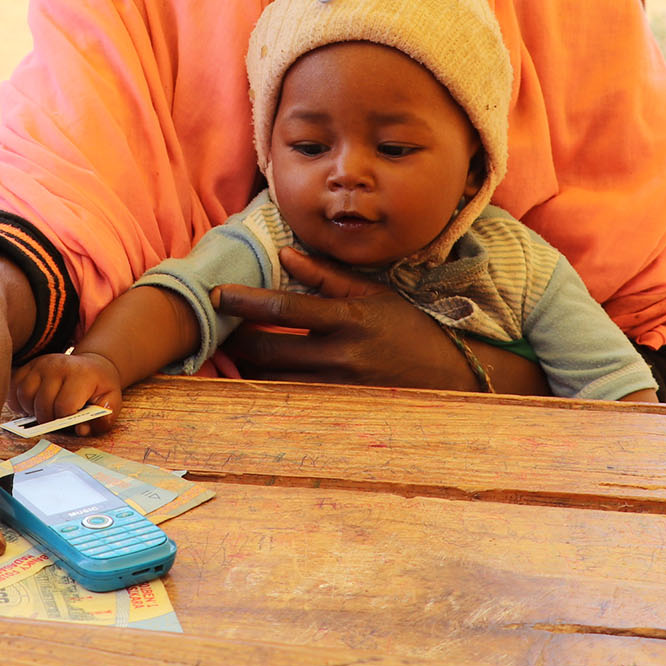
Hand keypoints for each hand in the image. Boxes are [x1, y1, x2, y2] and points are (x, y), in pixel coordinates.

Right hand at [12, 352, 121, 434]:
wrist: (93, 366)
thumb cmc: (100, 388)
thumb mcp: (112, 403)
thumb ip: (101, 421)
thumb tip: (80, 430)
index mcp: (81, 375)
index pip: (64, 406)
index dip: (64, 422)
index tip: (69, 424)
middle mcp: (59, 365)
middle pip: (42, 403)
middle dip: (47, 421)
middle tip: (55, 423)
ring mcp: (41, 363)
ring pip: (24, 395)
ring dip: (30, 411)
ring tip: (43, 414)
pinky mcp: (29, 365)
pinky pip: (14, 387)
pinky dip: (18, 401)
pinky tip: (30, 407)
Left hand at [214, 248, 486, 389]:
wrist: (449, 375)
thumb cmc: (408, 327)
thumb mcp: (371, 293)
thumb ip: (326, 275)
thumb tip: (284, 253)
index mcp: (349, 318)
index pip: (285, 306)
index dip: (246, 300)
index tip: (217, 293)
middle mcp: (341, 356)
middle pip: (269, 349)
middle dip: (235, 339)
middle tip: (216, 327)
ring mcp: (339, 389)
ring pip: (274, 382)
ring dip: (247, 368)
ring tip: (232, 353)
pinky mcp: (339, 412)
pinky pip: (291, 403)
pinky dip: (270, 391)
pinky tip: (257, 380)